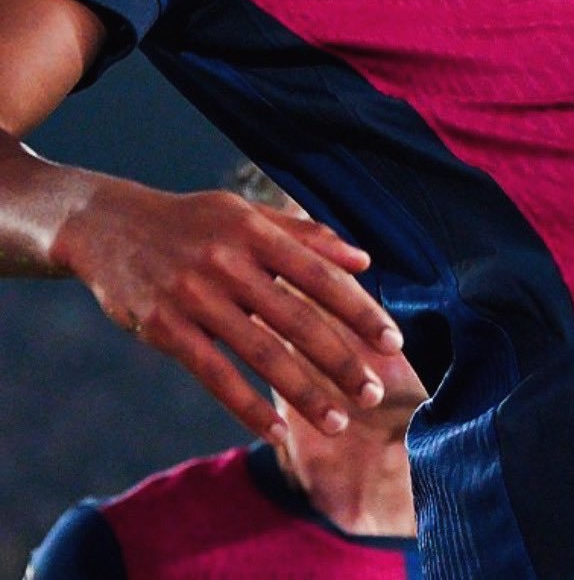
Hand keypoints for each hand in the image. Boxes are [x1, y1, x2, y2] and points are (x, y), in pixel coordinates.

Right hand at [54, 174, 403, 443]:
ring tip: (337, 421)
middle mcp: (229, 262)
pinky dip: (247, 405)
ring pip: (260, 353)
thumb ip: (305, 235)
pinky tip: (276, 430)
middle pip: (297, 319)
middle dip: (340, 360)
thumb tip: (364, 259)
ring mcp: (195, 296)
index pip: (320, 275)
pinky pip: (213, 374)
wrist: (109, 226)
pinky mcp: (164, 328)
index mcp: (256, 231)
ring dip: (303, 392)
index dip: (359, 311)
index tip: (392, 342)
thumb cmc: (192, 221)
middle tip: (372, 394)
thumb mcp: (245, 214)